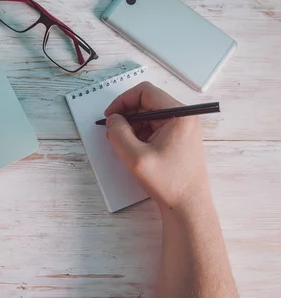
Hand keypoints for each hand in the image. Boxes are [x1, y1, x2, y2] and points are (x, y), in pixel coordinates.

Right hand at [104, 82, 211, 211]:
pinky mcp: (179, 138)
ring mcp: (182, 128)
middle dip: (126, 115)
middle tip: (113, 132)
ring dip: (132, 126)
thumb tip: (112, 119)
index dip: (122, 101)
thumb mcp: (135, 157)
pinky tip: (134, 150)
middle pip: (147, 102)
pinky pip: (155, 126)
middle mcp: (184, 117)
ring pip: (149, 115)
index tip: (110, 116)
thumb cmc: (168, 182)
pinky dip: (140, 134)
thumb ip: (119, 133)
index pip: (145, 92)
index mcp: (179, 115)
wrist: (188, 206)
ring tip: (124, 145)